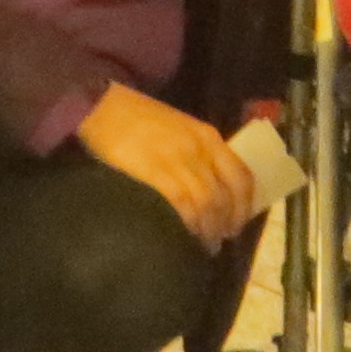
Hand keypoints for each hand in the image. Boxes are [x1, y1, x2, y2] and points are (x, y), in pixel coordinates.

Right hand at [74, 82, 255, 246]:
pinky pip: (182, 203)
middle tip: (222, 240)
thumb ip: (198, 152)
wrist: (106, 106)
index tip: (239, 223)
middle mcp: (200, 149)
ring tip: (206, 245)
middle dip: (227, 222)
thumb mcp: (182, 128)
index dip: (245, 204)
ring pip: (207, 203)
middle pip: (225, 194)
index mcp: (209, 137)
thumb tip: (211, 186)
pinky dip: (188, 223)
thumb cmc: (141, 118)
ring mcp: (179, 160)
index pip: (241, 175)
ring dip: (209, 228)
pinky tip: (185, 236)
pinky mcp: (156, 171)